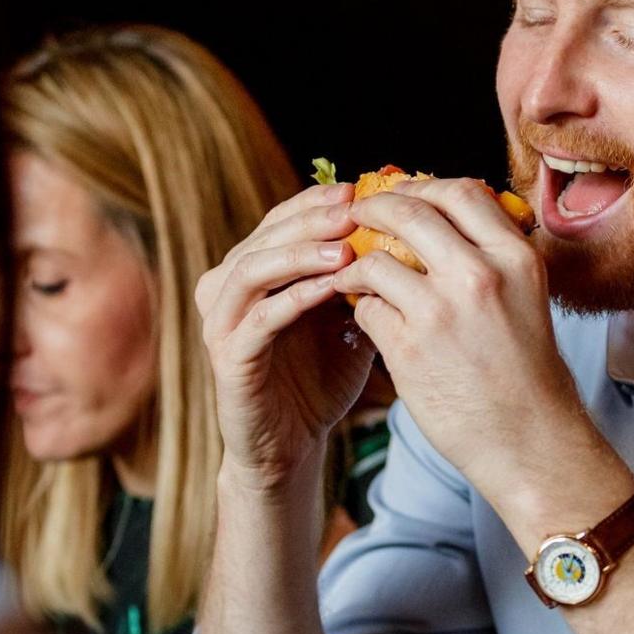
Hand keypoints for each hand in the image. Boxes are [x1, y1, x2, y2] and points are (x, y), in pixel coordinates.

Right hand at [196, 182, 373, 490]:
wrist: (291, 445)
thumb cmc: (321, 379)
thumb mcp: (348, 319)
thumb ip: (364, 280)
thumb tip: (411, 235)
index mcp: (254, 272)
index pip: (281, 220)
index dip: (317, 200)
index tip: (362, 188)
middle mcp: (228, 288)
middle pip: (266, 236)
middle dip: (313, 219)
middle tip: (357, 207)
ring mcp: (222, 322)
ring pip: (253, 268)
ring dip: (301, 253)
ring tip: (347, 246)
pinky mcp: (227, 357)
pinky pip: (259, 319)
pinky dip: (295, 299)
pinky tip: (332, 288)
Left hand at [324, 179, 599, 512]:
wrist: (531, 442)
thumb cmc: (528, 374)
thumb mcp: (527, 298)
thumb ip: (489, 256)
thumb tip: (440, 219)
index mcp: (515, 258)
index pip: (459, 190)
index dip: (421, 186)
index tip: (401, 195)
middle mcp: (479, 275)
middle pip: (408, 212)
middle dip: (373, 209)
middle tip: (356, 217)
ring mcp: (440, 312)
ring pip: (375, 261)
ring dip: (355, 265)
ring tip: (351, 275)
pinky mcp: (409, 349)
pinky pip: (365, 308)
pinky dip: (360, 308)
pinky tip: (367, 318)